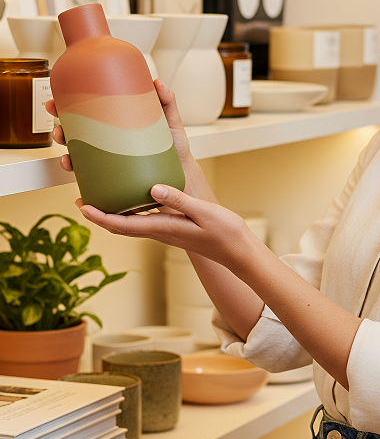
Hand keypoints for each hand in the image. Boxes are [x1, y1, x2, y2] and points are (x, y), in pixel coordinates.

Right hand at [46, 79, 215, 205]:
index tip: (55, 103)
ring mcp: (109, 159)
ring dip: (66, 156)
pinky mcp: (114, 176)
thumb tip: (157, 82)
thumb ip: (166, 101)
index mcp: (115, 123)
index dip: (65, 107)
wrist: (182, 172)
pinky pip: (91, 178)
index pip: (85, 112)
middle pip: (76, 134)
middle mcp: (108, 141)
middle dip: (61, 131)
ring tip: (68, 157)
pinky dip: (81, 178)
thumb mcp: (170, 121)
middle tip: (60, 130)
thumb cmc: (173, 145)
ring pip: (79, 157)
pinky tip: (78, 178)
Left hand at [80, 184, 250, 266]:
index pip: (123, 225)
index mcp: (164, 229)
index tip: (83, 207)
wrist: (237, 251)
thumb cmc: (224, 233)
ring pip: (131, 225)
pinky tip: (134, 201)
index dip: (100, 217)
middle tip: (82, 201)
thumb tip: (152, 187)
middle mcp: (161, 232)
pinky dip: (131, 213)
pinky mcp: (173, 229)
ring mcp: (166, 232)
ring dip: (113, 215)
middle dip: (99, 216)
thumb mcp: (203, 211)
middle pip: (121, 227)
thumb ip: (178, 200)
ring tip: (102, 199)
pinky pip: (144, 222)